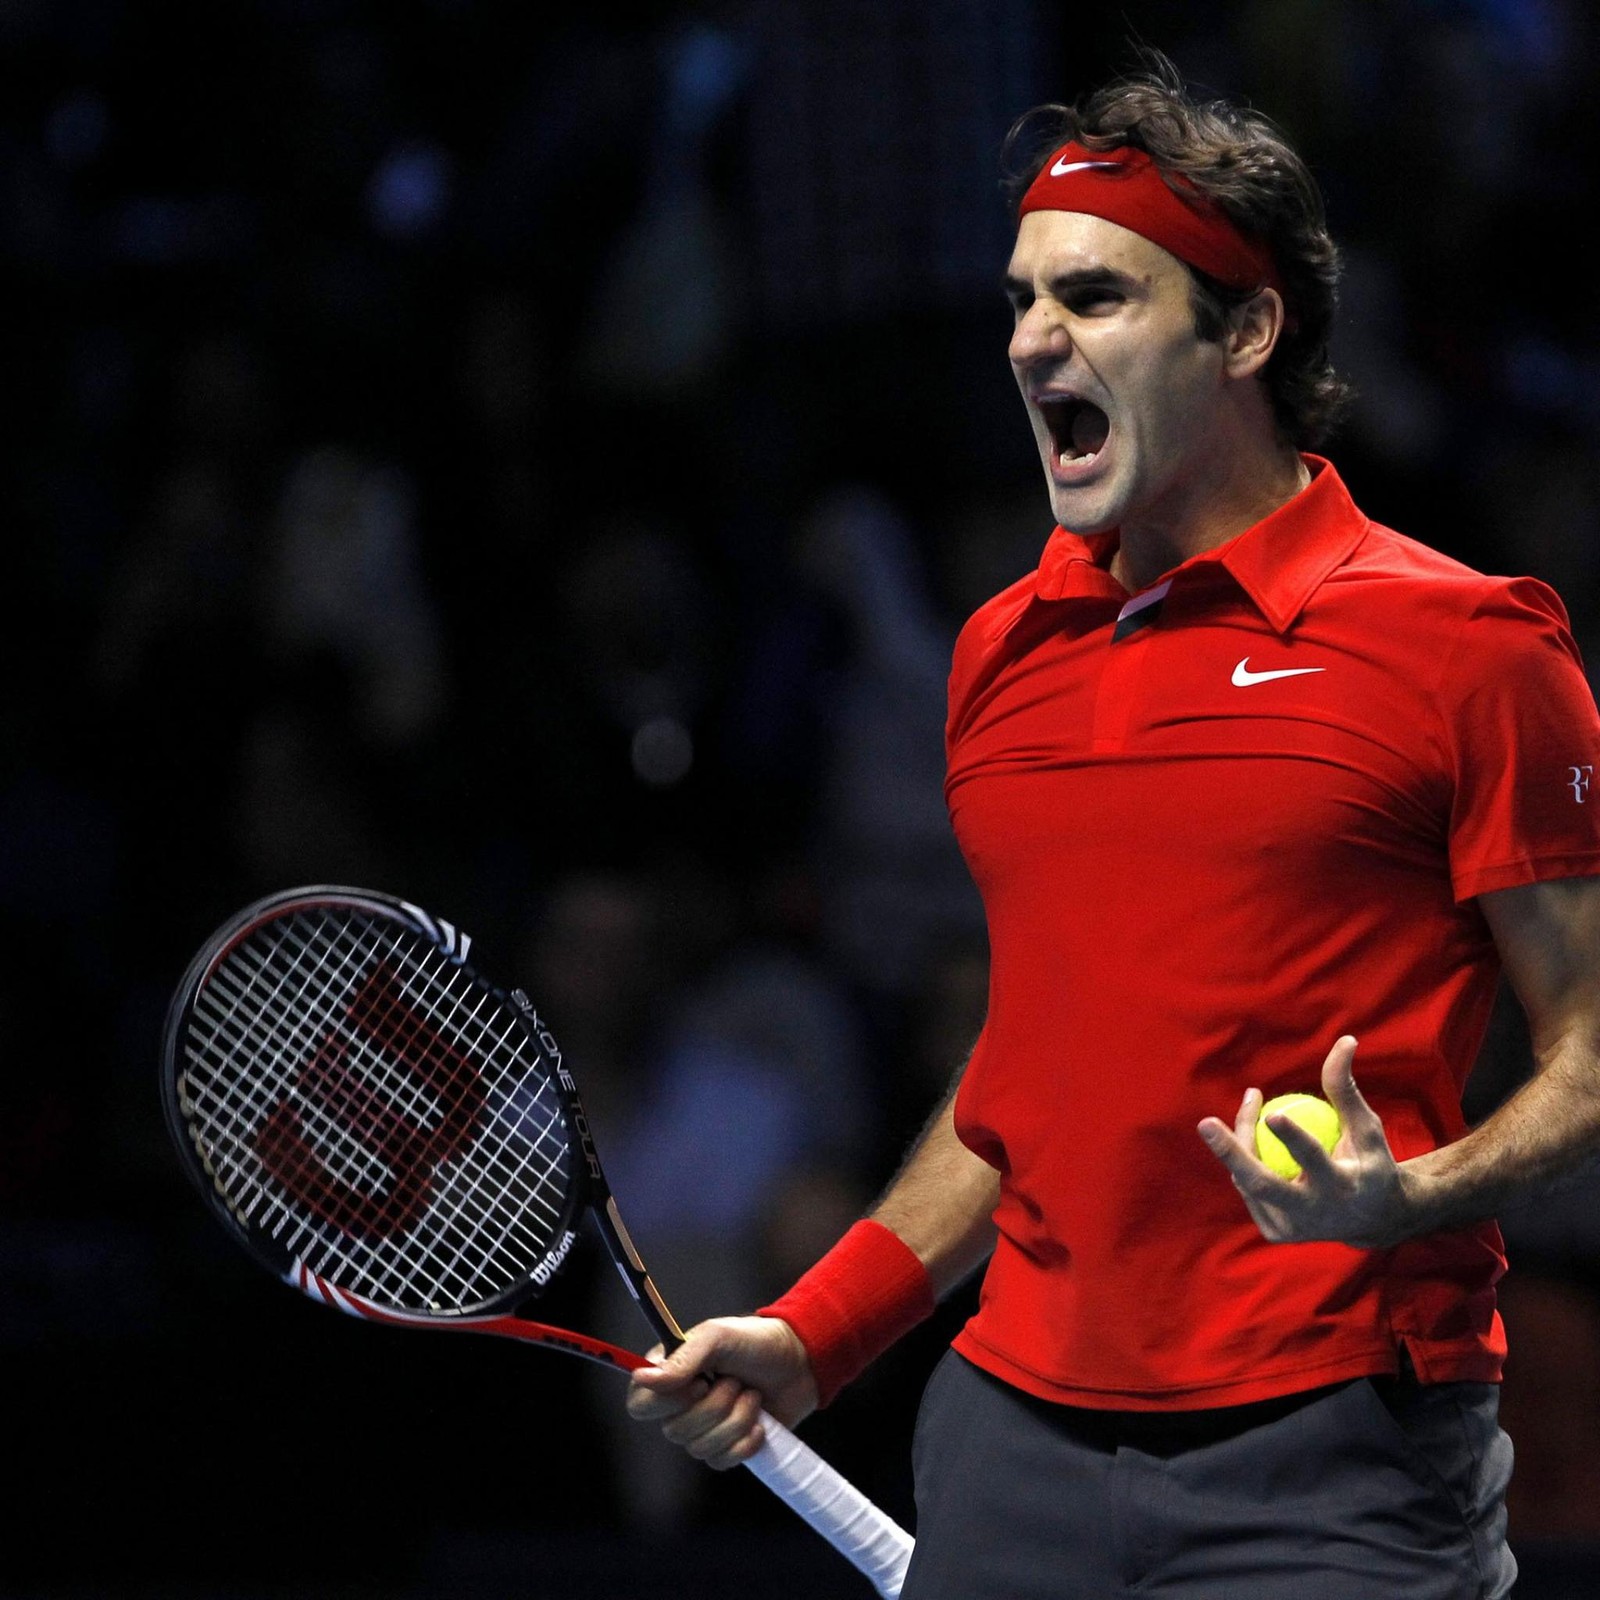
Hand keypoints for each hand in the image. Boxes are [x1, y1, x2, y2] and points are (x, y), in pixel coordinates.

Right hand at [625, 1315, 818, 1469]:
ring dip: (735, 1420)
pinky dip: (745, 1442)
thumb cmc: (755, 1342)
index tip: (697, 1384)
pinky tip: (760, 1422)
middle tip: (735, 1381)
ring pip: (700, 1449)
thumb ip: (683, 1358)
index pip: (640, 1405)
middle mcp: (680, 1404)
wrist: (800, 1363)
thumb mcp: (718, 1336)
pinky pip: (722, 1462)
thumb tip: (643, 1379)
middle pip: (674, 1431)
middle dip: (715, 1407)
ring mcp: (703, 1429)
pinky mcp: (726, 1448)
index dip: (665, 1403)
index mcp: (670, 1373)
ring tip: (752, 1395)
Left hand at [1197, 1035, 1413, 1249]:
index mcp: (1342, 1188)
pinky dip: (1247, 1160)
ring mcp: (1291, 1228)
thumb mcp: (1367, 1128)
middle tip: (1204, 1122)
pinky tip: (1255, 1139)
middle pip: (1262, 1183)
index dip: (1293, 1139)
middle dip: (1231, 1153)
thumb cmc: (1370, 1163)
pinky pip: (1248, 1188)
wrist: (1374, 1221)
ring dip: (1240, 1141)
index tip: (1273, 1113)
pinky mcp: (1276, 1232)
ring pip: (1249, 1179)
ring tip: (1252, 1103)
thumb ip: (1346, 1089)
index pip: (1313, 1161)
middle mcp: (1313, 1213)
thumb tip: (1345, 1040)